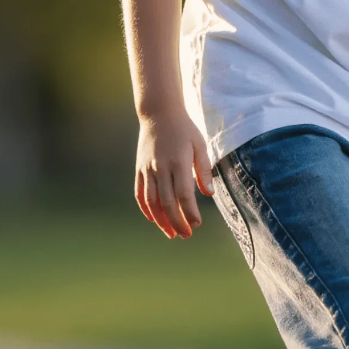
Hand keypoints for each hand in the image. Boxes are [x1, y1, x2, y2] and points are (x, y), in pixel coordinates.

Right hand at [134, 112, 213, 239]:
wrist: (158, 113)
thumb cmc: (184, 130)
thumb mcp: (200, 145)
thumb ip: (204, 170)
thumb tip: (209, 194)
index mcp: (178, 162)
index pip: (184, 194)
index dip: (190, 212)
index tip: (197, 224)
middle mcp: (161, 168)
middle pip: (167, 203)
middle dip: (177, 222)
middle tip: (186, 235)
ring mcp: (147, 169)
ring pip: (151, 202)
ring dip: (161, 221)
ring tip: (171, 233)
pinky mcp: (139, 169)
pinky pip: (140, 194)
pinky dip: (145, 209)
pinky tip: (154, 220)